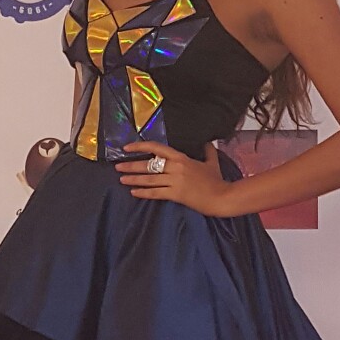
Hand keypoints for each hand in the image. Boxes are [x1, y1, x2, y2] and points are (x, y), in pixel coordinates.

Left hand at [116, 140, 230, 215]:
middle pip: (149, 165)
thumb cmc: (216, 180)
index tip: (127, 148)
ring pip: (149, 179)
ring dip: (134, 179)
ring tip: (122, 180)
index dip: (140, 147)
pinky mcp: (175, 194)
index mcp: (181, 158)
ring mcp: (175, 181)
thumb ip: (208, 151)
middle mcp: (176, 167)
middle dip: (131, 166)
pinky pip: (156, 193)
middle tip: (118, 167)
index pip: (157, 148)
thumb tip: (208, 142)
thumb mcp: (212, 162)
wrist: (221, 197)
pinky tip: (134, 192)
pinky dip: (143, 193)